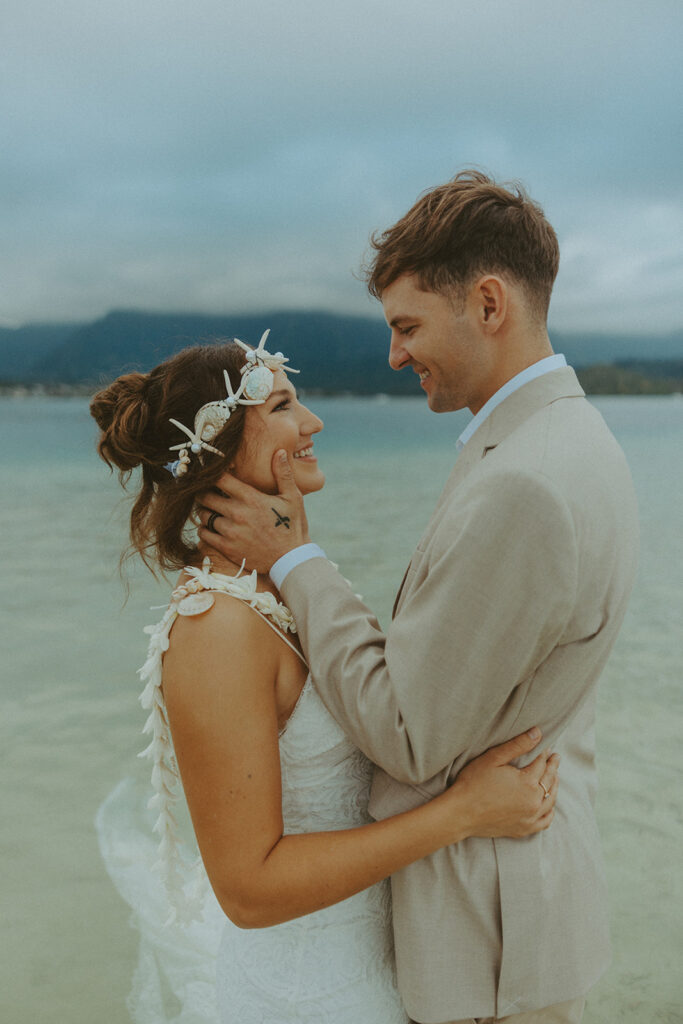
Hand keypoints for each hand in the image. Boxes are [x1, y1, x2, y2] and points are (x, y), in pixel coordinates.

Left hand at [197, 451, 309, 572]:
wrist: (291, 560)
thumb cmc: (292, 526)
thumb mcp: (293, 497)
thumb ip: (283, 474)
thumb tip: (280, 451)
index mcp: (251, 498)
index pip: (221, 479)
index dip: (213, 474)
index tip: (212, 474)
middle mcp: (238, 513)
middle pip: (205, 496)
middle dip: (203, 493)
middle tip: (206, 493)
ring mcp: (231, 532)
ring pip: (203, 516)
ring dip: (204, 511)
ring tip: (210, 511)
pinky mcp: (227, 548)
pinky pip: (204, 535)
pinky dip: (203, 530)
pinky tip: (211, 528)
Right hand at [449, 728, 558, 839]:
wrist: (461, 813)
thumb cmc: (473, 783)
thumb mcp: (493, 758)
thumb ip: (518, 745)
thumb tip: (538, 733)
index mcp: (528, 783)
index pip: (542, 764)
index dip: (544, 753)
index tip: (546, 746)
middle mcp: (534, 802)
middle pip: (549, 780)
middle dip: (553, 767)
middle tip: (555, 757)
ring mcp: (530, 818)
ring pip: (551, 799)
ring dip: (554, 786)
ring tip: (555, 776)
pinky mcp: (524, 829)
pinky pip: (545, 820)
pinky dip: (550, 810)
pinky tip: (549, 804)